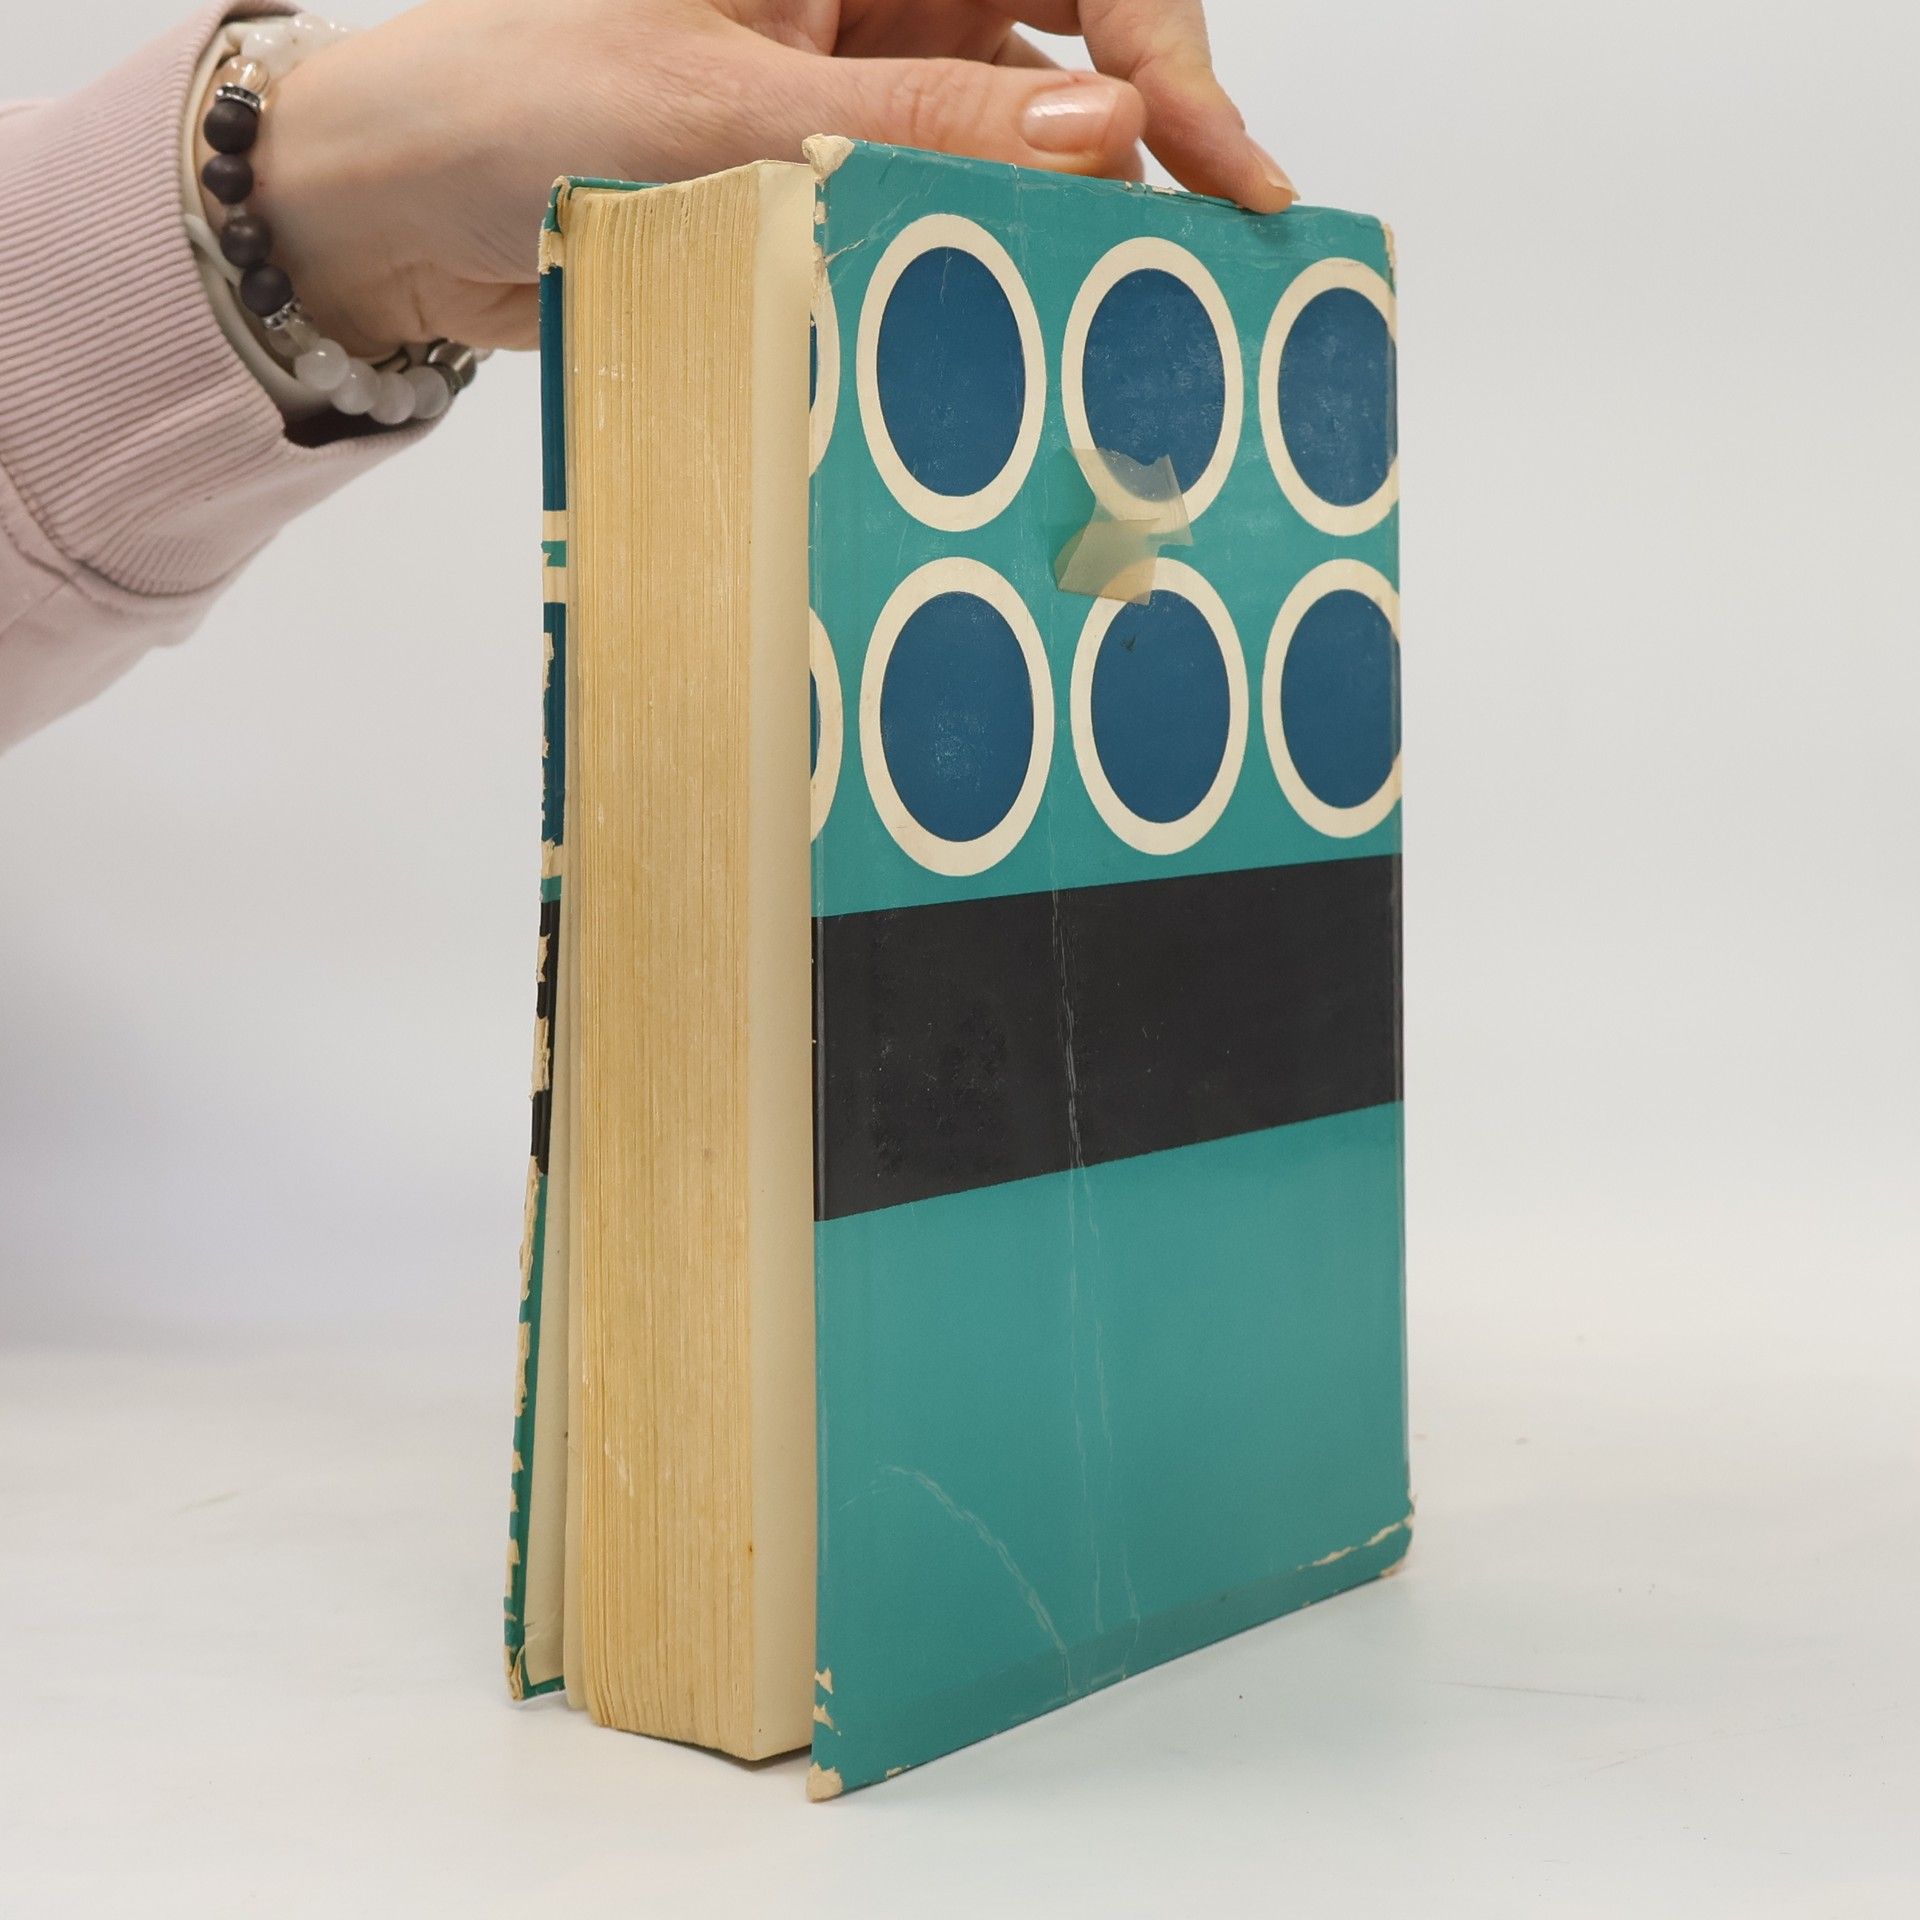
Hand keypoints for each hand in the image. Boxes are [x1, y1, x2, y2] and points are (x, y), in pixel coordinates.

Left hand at [250, 0, 1293, 355]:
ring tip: (1145, 287)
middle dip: (1153, 122)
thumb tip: (1105, 128)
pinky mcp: (841, 154)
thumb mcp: (725, 105)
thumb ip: (921, 120)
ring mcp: (862, 67)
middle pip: (1072, 26)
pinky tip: (1044, 299)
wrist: (405, 209)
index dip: (1159, 43)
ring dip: (1088, 197)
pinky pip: (956, 192)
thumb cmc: (513, 97)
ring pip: (1028, 116)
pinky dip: (1004, 244)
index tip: (1217, 157)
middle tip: (1214, 237)